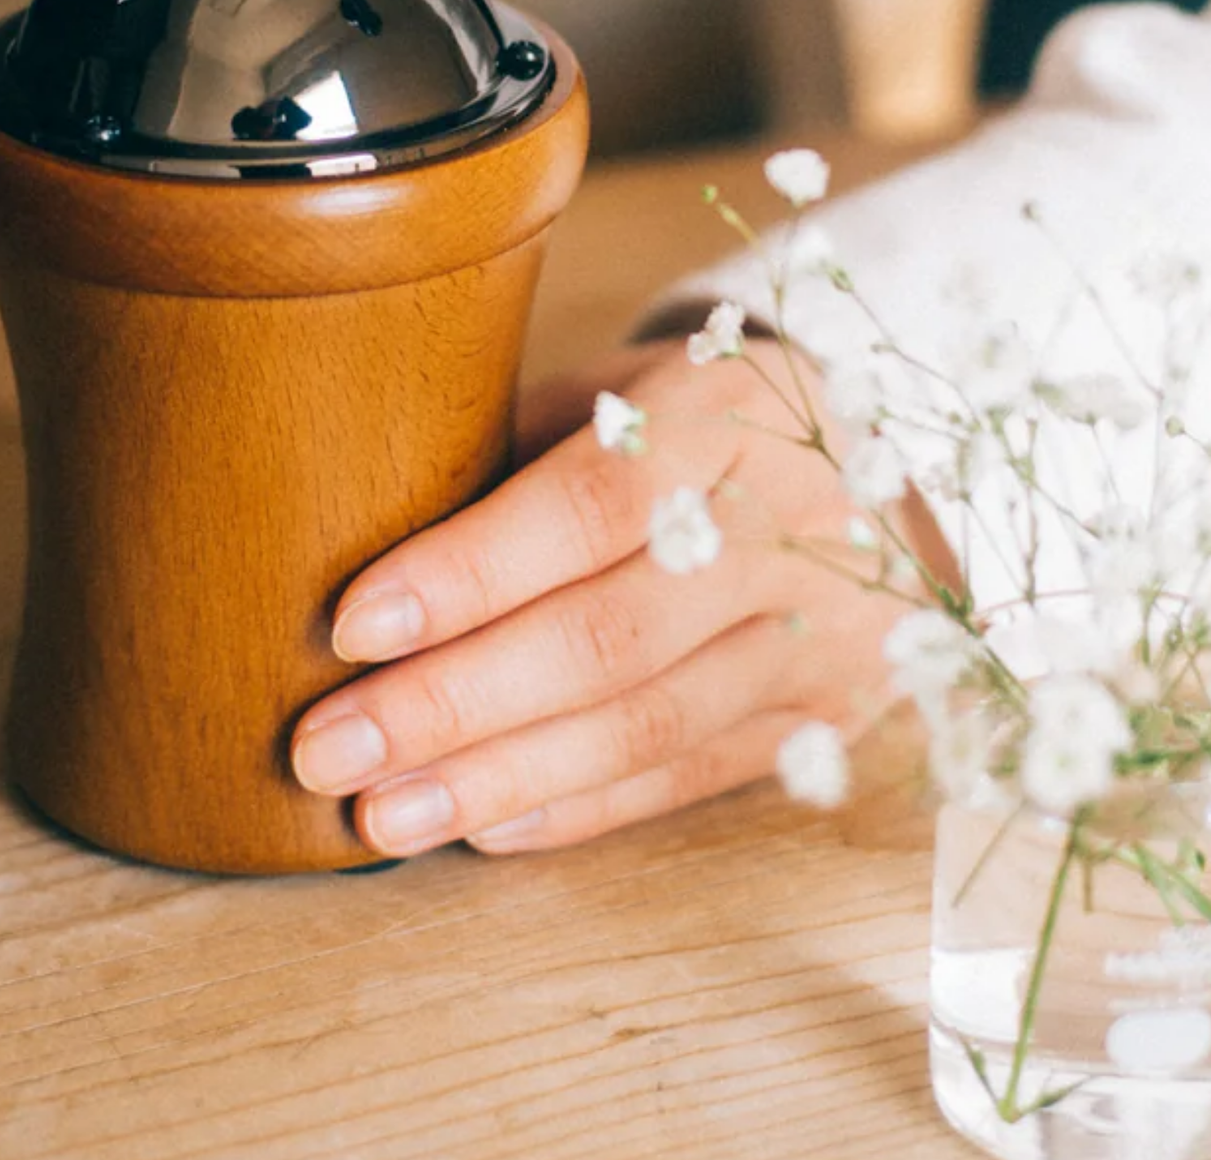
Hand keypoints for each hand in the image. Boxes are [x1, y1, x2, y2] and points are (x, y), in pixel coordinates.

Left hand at [290, 340, 954, 856]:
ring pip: (646, 724)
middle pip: (609, 634)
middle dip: (453, 700)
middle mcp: (793, 527)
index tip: (352, 625)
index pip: (590, 504)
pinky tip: (483, 824)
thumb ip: (524, 444)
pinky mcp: (830, 717)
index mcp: (731, 415)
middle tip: (327, 746)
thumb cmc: (705, 419)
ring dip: (500, 777)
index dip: (469, 572)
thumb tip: (366, 531)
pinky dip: (580, 808)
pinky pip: (690, 775)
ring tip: (380, 812)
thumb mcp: (630, 386)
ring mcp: (824, 634)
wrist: (883, 472)